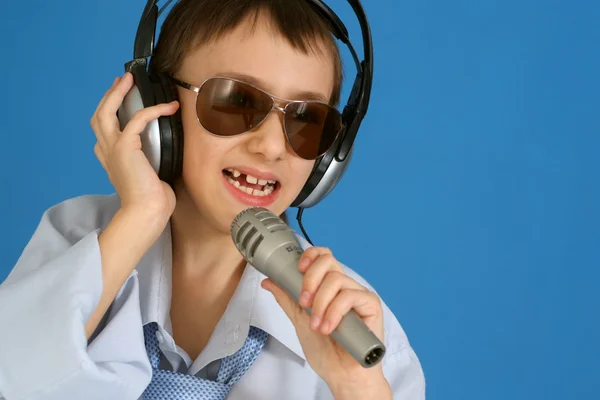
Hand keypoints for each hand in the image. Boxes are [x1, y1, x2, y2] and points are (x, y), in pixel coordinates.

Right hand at [90, 72, 178, 219]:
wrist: (146, 212)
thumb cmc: (151, 199)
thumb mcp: (148, 175)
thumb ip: (148, 161)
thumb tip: (164, 151)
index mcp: (109, 157)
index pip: (103, 129)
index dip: (110, 109)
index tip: (121, 96)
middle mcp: (106, 151)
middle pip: (99, 115)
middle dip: (109, 95)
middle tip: (123, 80)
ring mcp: (113, 148)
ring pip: (107, 112)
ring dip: (118, 93)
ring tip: (131, 80)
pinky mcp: (125, 147)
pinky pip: (138, 119)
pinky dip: (154, 109)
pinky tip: (169, 106)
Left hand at [261, 247, 392, 398]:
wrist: (341, 374)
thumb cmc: (325, 350)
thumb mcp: (299, 320)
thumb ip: (286, 298)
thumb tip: (269, 281)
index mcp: (329, 286)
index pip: (324, 257)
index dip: (311, 256)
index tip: (299, 268)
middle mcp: (345, 286)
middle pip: (329, 262)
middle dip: (311, 280)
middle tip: (304, 303)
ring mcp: (359, 294)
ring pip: (337, 279)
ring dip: (321, 304)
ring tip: (317, 326)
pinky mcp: (371, 304)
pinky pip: (350, 296)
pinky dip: (334, 312)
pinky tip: (329, 328)